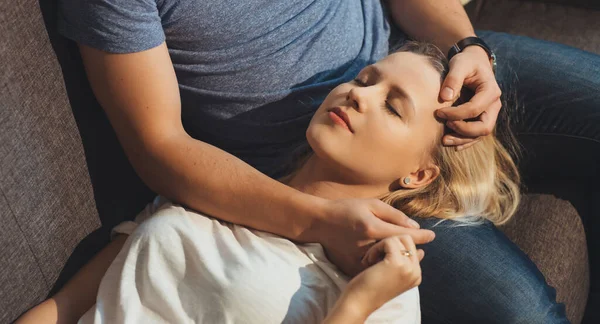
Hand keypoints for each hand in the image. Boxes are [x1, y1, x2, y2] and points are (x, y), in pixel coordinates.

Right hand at [315, 198, 433, 276]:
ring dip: (399, 257)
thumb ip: (394, 215)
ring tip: (407, 252)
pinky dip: (384, 264)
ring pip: (388, 262)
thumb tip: (414, 226)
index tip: (432, 235)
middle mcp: (367, 246)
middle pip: (399, 251)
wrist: (320, 222)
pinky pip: (375, 269)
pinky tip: (388, 259)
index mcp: (372, 228)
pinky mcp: (353, 267)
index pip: (404, 235)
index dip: (421, 235)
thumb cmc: (346, 209)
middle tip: (422, 245)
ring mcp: (359, 259)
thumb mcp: (371, 204)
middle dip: (412, 247)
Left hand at [325, 235, 423, 322]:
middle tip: (374, 258)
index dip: (392, 248)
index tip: (379, 262)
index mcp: (416, 274)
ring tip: (371, 260)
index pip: (412, 247)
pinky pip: (388, 242)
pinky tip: (368, 261)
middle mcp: (416, 271)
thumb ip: (405, 262)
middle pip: (407, 239)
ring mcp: (409, 267)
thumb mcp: (390, 273)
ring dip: (380, 246)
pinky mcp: (398, 263)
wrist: (358, 303)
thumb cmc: (369, 287)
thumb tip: (421, 251)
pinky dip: (375, 248)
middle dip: (388, 243)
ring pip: (398, 238)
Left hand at [436, 45, 501, 149]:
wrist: (474, 62)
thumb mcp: (459, 64)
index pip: (475, 109)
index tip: (439, 112)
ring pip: (481, 133)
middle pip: (484, 126)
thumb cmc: (466, 62)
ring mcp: (489, 113)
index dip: (456, 114)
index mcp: (490, 91)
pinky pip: (477, 134)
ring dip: (463, 139)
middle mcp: (494, 104)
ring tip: (444, 140)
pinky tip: (453, 144)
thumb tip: (445, 97)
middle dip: (464, 131)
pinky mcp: (482, 117)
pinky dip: (466, 141)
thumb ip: (453, 79)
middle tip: (444, 128)